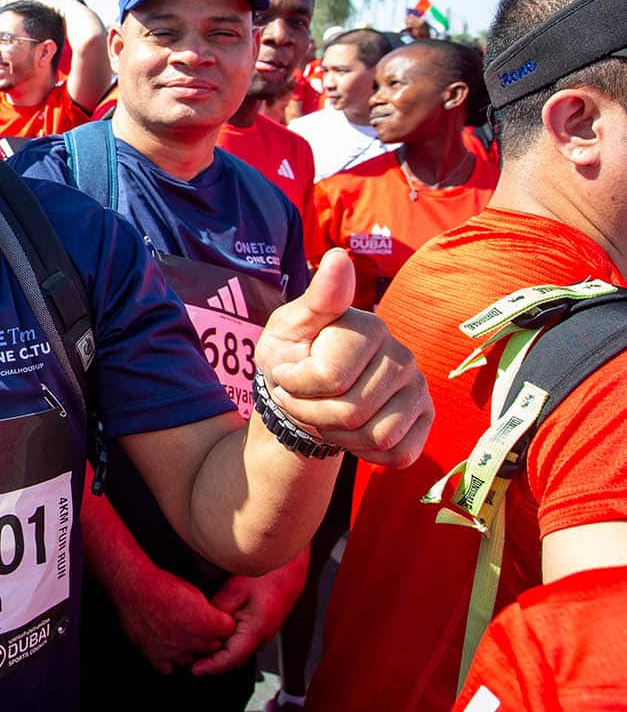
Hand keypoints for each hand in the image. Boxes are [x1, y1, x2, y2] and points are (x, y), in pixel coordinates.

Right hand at [114, 560, 235, 673]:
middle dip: (207, 636)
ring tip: (179, 634)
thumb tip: (212, 613)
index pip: (227, 629)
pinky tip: (166, 647)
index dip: (220, 622)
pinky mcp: (155, 656)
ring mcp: (174, 651)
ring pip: (191, 659)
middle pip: (211, 646)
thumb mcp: (193, 588)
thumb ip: (208, 607)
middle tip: (195, 623)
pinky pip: (168, 668)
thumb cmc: (161, 584)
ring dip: (188, 649)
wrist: (133, 587)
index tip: (215, 617)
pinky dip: (168, 660)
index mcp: (207, 623)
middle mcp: (194, 641)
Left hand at [190, 551, 307, 674]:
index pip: (231, 659)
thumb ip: (219, 609)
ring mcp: (261, 636)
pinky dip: (225, 645)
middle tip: (188, 661)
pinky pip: (240, 643)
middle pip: (233, 660)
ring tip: (196, 653)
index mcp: (255, 631)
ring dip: (218, 656)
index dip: (211, 667)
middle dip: (211, 664)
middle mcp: (260, 639)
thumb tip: (203, 624)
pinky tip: (212, 638)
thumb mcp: (236, 589)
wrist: (289, 569)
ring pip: (237, 653)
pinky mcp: (259, 630)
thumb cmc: (266, 575)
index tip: (194, 670)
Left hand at [255, 248, 432, 467]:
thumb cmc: (294, 355)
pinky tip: (349, 431)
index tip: (285, 373)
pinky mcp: (426, 420)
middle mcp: (402, 355)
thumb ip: (317, 298)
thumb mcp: (289, 326)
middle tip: (299, 399)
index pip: (329, 377)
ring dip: (334, 434)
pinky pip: (399, 455)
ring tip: (321, 413)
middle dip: (310, 413)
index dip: (294, 384)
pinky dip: (364, 452)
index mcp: (369, 327)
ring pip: (376, 436)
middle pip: (351, 411)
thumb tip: (338, 257)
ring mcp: (418, 389)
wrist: (304, 396)